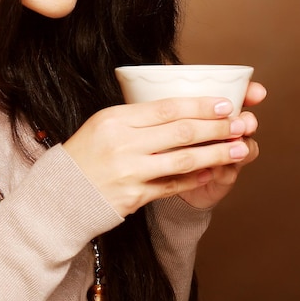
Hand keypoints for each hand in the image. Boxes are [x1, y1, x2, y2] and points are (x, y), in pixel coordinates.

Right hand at [63, 92, 258, 217]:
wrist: (60, 192)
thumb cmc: (85, 153)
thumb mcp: (104, 123)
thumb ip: (137, 117)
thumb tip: (180, 110)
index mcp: (114, 119)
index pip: (165, 108)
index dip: (199, 105)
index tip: (224, 103)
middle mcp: (123, 144)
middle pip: (179, 132)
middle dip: (215, 126)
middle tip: (240, 123)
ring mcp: (129, 172)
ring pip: (183, 159)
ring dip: (215, 153)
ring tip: (237, 148)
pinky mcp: (134, 197)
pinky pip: (172, 185)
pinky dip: (195, 178)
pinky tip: (212, 172)